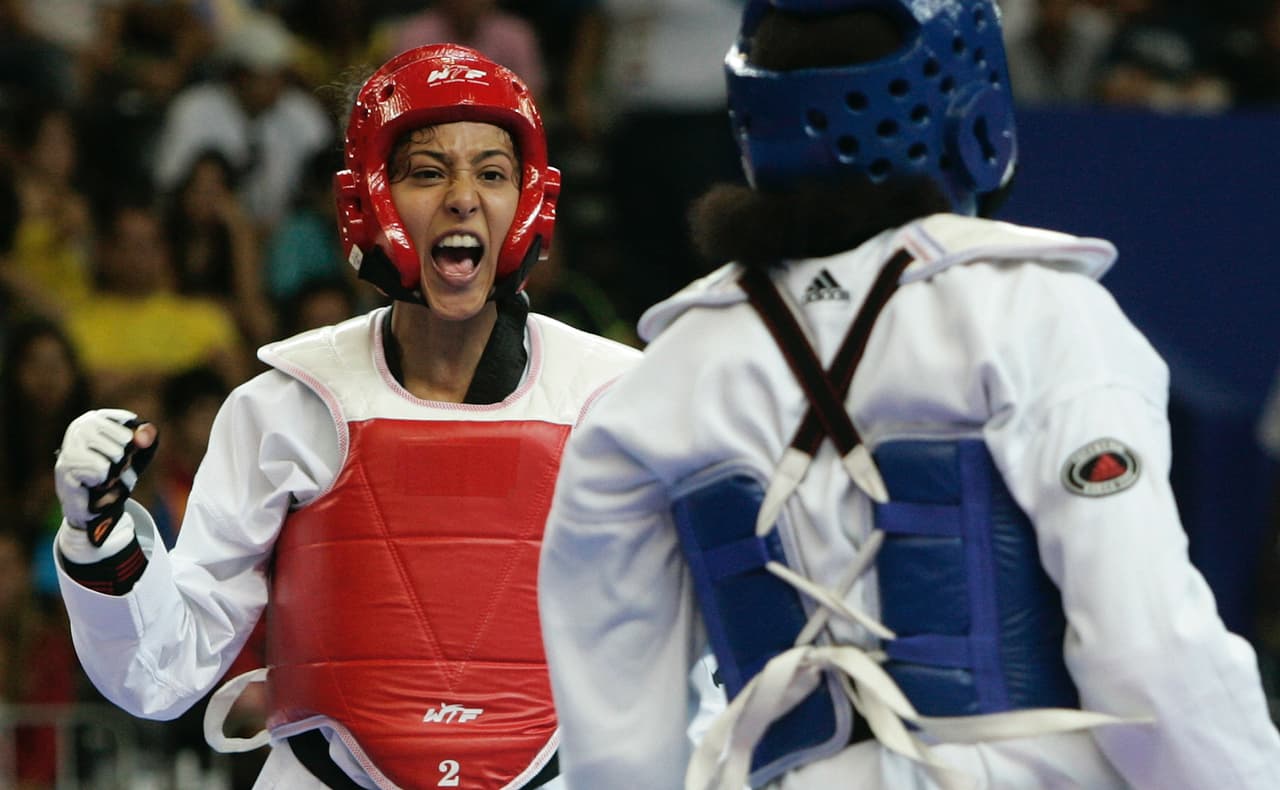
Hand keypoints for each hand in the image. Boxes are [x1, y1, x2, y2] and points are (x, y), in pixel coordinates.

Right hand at [54, 409, 159, 546]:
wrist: (90, 503)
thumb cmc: (112, 472)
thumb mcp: (135, 451)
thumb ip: (146, 436)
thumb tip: (145, 436)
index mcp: (94, 418)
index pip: (129, 421)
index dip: (133, 440)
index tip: (123, 449)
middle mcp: (79, 427)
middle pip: (124, 439)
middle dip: (124, 458)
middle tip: (111, 468)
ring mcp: (70, 446)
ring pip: (115, 454)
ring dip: (114, 470)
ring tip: (102, 476)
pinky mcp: (66, 466)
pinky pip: (101, 470)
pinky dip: (103, 480)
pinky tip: (91, 482)